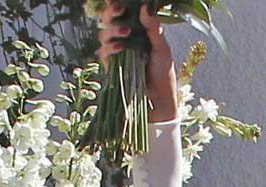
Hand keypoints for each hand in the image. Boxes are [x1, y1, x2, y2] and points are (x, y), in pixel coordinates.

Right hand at [99, 3, 177, 122]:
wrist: (159, 98)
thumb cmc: (162, 72)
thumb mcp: (161, 47)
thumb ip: (153, 28)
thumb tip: (145, 7)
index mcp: (135, 29)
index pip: (122, 12)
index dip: (115, 4)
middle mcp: (123, 38)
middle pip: (108, 19)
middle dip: (111, 11)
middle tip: (120, 8)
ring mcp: (115, 51)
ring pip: (103, 33)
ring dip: (113, 29)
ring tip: (126, 31)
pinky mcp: (111, 66)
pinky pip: (103, 52)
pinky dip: (110, 47)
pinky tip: (120, 47)